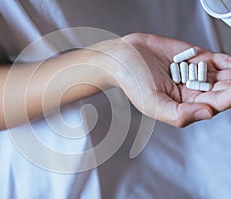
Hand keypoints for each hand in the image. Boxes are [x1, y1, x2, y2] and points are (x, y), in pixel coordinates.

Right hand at [91, 33, 230, 126]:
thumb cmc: (131, 81)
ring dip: (230, 73)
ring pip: (220, 74)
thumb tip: (207, 114)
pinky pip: (212, 59)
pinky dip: (223, 60)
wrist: (121, 56)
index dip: (227, 98)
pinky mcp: (190, 56)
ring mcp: (191, 72)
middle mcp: (189, 90)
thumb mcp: (152, 103)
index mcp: (182, 105)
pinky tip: (228, 61)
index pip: (212, 104)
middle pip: (220, 90)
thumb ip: (178, 114)